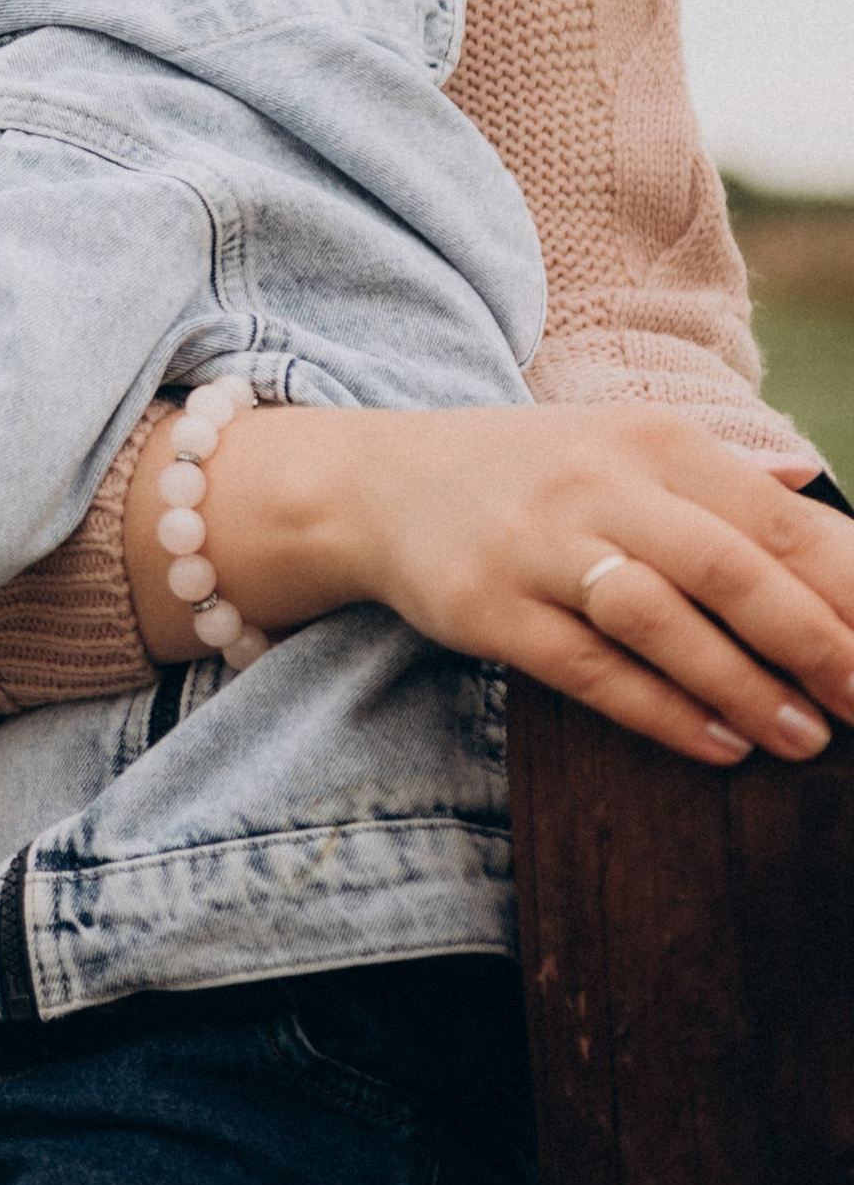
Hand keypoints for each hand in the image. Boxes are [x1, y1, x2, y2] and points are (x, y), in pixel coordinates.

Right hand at [127, 397, 853, 766]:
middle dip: (811, 644)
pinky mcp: (489, 609)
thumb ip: (722, 477)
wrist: (378, 481)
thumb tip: (815, 493)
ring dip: (742, 687)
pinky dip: (661, 712)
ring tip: (805, 739)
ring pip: (659, 621)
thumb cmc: (528, 474)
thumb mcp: (620, 446)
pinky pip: (589, 670)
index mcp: (649, 438)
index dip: (845, 589)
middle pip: (726, 567)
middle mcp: (595, 483)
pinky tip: (717, 745)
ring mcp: (536, 546)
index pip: (773, 517)